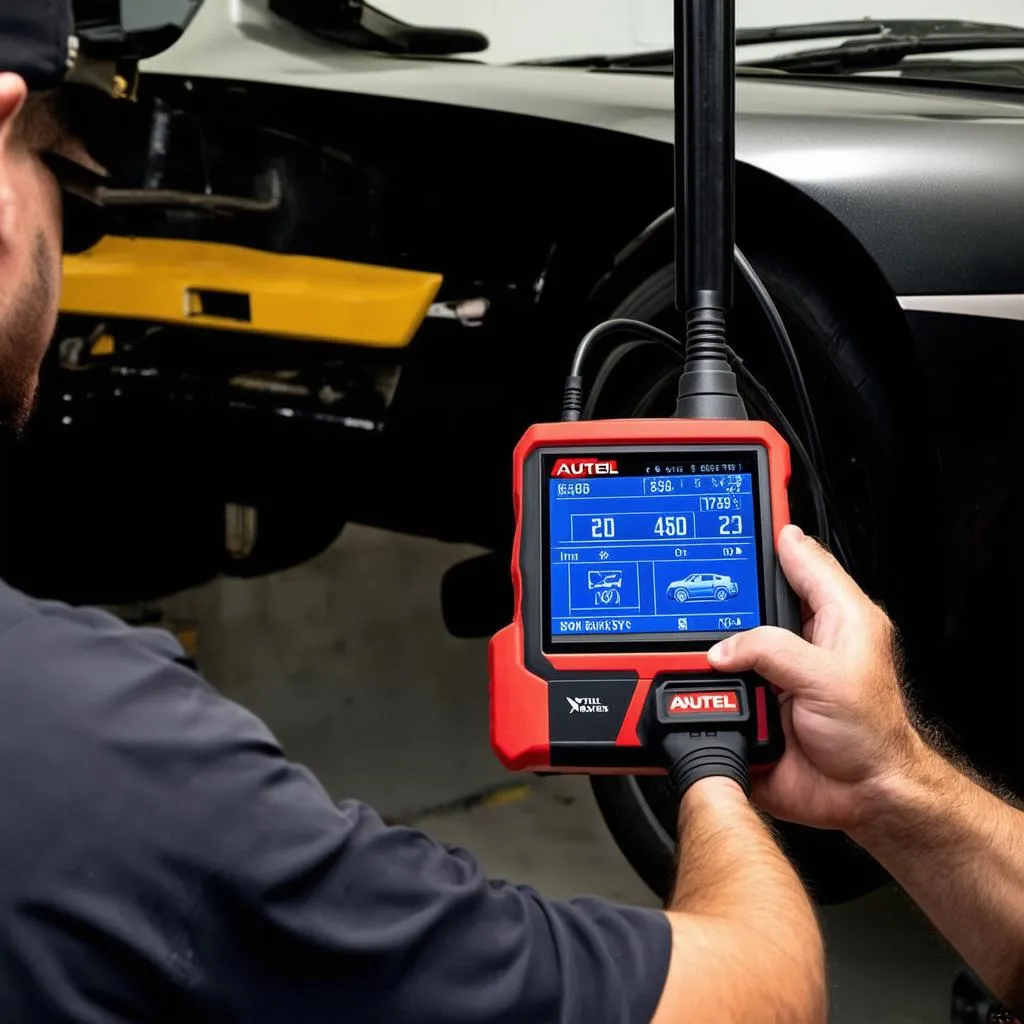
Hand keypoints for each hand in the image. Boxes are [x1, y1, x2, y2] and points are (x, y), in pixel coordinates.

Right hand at [706, 525, 924, 832]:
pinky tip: (682, 676)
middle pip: (750, 595)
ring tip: (685, 636)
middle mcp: (801, 638)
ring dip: (707, 643)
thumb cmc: (871, 738)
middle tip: (693, 581)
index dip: (773, 528)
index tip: (747, 503)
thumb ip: (773, 651)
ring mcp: (773, 669)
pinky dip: (696, 680)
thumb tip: (724, 647)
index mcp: (834, 616)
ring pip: (725, 639)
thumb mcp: (827, 678)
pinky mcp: (750, 701)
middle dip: (722, 591)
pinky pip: (712, 682)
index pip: (800, 556)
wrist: (860, 799)